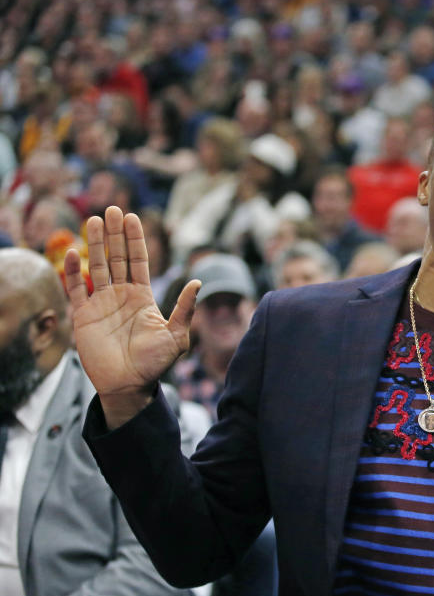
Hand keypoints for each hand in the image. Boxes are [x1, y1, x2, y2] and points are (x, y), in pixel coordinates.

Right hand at [64, 206, 200, 427]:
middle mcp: (121, 295)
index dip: (136, 239)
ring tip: (92, 220)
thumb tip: (198, 281)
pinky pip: (76, 289)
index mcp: (143, 296)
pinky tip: (73, 253)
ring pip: (97, 267)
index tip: (133, 217)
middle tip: (112, 209)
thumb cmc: (155, 364)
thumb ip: (185, 309)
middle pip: (117, 257)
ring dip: (94, 244)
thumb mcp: (177, 336)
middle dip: (115, 234)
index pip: (139, 260)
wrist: (129, 386)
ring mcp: (101, 304)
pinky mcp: (83, 316)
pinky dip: (73, 272)